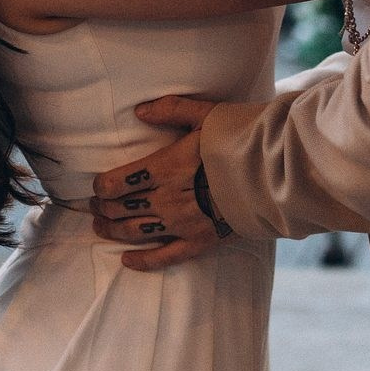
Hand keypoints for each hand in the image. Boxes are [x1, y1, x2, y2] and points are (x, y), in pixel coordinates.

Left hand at [90, 95, 223, 273]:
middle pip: (122, 209)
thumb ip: (170, 109)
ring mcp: (182, 224)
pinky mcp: (199, 241)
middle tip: (95, 208)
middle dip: (103, 209)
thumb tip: (139, 112)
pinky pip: (165, 256)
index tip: (97, 188)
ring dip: (114, 231)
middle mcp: (167, 199)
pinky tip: (127, 261)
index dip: (101, 187)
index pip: (118, 182)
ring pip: (136, 233)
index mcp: (165, 168)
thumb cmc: (240, 140)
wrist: (274, 173)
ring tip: (101, 228)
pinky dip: (143, 261)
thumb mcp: (205, 114)